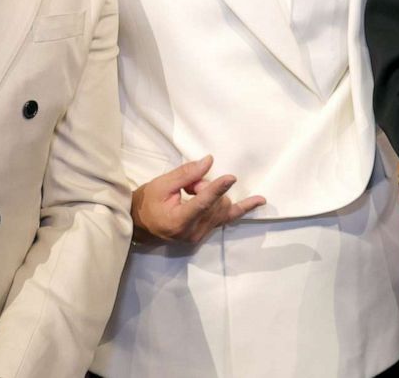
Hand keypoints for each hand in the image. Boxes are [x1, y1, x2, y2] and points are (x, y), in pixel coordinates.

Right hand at [131, 155, 265, 244]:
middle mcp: (192, 232)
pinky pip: (228, 218)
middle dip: (205, 187)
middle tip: (188, 185)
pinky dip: (243, 208)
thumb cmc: (146, 203)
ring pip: (221, 207)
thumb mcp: (161, 185)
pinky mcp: (206, 234)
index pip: (202, 203)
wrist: (139, 225)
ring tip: (190, 192)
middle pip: (213, 203)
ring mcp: (200, 236)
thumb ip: (186, 174)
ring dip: (212, 195)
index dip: (216, 189)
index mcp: (178, 221)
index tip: (231, 177)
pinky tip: (259, 201)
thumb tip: (209, 162)